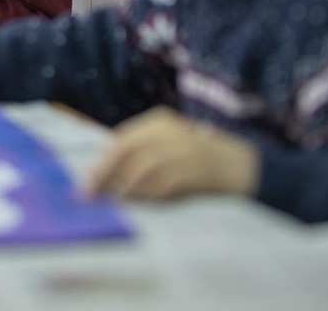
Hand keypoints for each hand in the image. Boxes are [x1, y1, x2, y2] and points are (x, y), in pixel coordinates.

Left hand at [85, 106, 258, 200]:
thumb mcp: (168, 148)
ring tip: (117, 203)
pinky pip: (164, 184)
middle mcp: (169, 130)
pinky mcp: (196, 168)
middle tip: (91, 196)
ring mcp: (183, 148)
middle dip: (106, 176)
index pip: (121, 140)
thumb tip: (102, 176)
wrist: (241, 165)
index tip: (86, 183)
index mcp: (159, 121)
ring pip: (143, 169)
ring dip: (126, 189)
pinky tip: (143, 205)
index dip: (102, 163)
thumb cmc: (197, 160)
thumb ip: (139, 157)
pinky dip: (150, 196)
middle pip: (127, 152)